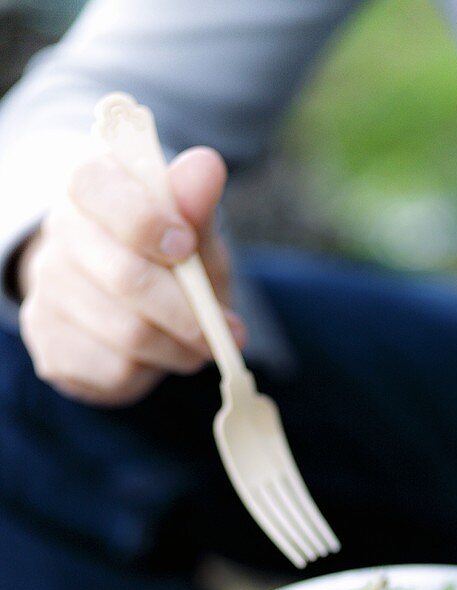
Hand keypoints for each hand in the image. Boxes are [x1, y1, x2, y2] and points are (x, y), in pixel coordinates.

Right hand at [17, 147, 244, 405]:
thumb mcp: (193, 230)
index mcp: (88, 188)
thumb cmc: (170, 260)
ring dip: (179, 348)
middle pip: (124, 276)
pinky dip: (152, 371)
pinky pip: (115, 371)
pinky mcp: (51, 347)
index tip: (186, 245)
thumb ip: (197, 203)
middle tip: (223, 330)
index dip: (145, 220)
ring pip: (126, 332)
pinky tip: (158, 359)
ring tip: (201, 346)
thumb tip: (207, 166)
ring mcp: (47, 294)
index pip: (95, 187)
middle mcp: (58, 237)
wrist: (135, 311)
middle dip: (187, 311)